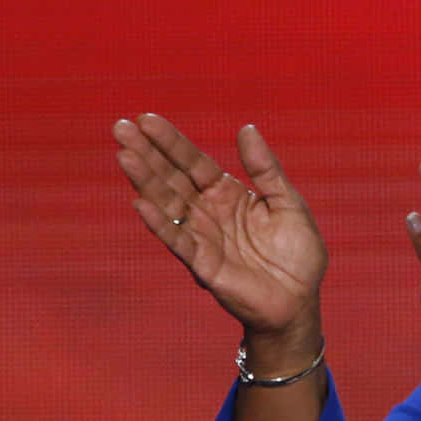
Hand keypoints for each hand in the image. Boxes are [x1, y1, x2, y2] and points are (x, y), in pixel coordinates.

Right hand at [113, 113, 327, 343]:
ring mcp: (202, 238)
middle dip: (147, 153)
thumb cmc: (297, 254)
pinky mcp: (203, 265)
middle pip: (172, 178)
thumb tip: (247, 128)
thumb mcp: (287, 202)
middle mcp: (208, 213)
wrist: (300, 302)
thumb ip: (266, 169)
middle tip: (121, 126)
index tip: (146, 118)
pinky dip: (160, 223)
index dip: (171, 142)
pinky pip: (178, 241)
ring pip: (168, 204)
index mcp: (228, 194)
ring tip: (124, 155)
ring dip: (146, 181)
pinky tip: (140, 202)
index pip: (193, 162)